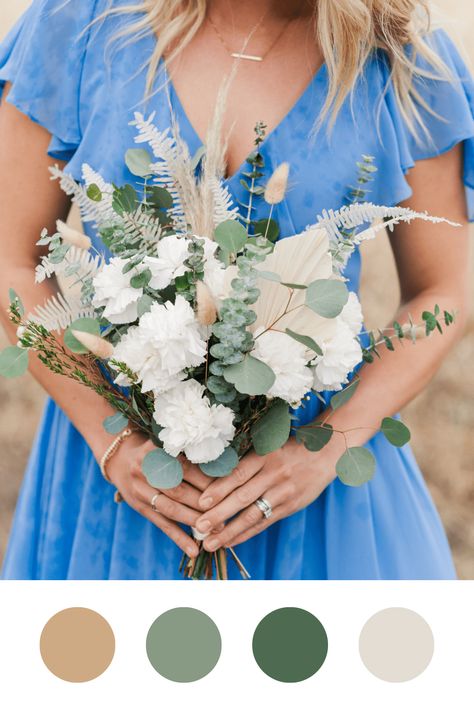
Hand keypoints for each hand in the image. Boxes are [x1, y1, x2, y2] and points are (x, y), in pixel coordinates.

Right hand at [105, 431, 215, 557]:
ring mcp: (140, 490)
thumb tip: (225, 468)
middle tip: (226, 511)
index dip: (207, 479)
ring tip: (216, 530)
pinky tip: (193, 550)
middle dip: (204, 503)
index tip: (228, 488)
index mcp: (156, 450)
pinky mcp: (140, 507)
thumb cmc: (156, 450)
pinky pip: (161, 525)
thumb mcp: (167, 445)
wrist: (120, 458)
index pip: (186, 467)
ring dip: (194, 521)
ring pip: (171, 509)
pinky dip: (179, 538)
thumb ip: (189, 453)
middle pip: (178, 489)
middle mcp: (145, 470)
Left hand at [194, 437, 337, 550]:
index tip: (201, 501)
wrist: (324, 455)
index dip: (219, 488)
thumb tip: (211, 473)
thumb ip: (246, 460)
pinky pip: (265, 523)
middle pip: (243, 497)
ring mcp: (283, 492)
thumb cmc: (288, 449)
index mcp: (265, 455)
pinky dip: (246, 534)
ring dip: (229, 531)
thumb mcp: (268, 446)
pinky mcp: (290, 506)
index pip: (238, 474)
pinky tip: (230, 542)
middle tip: (199, 526)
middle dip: (219, 514)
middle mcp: (274, 474)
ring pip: (252, 515)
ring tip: (210, 542)